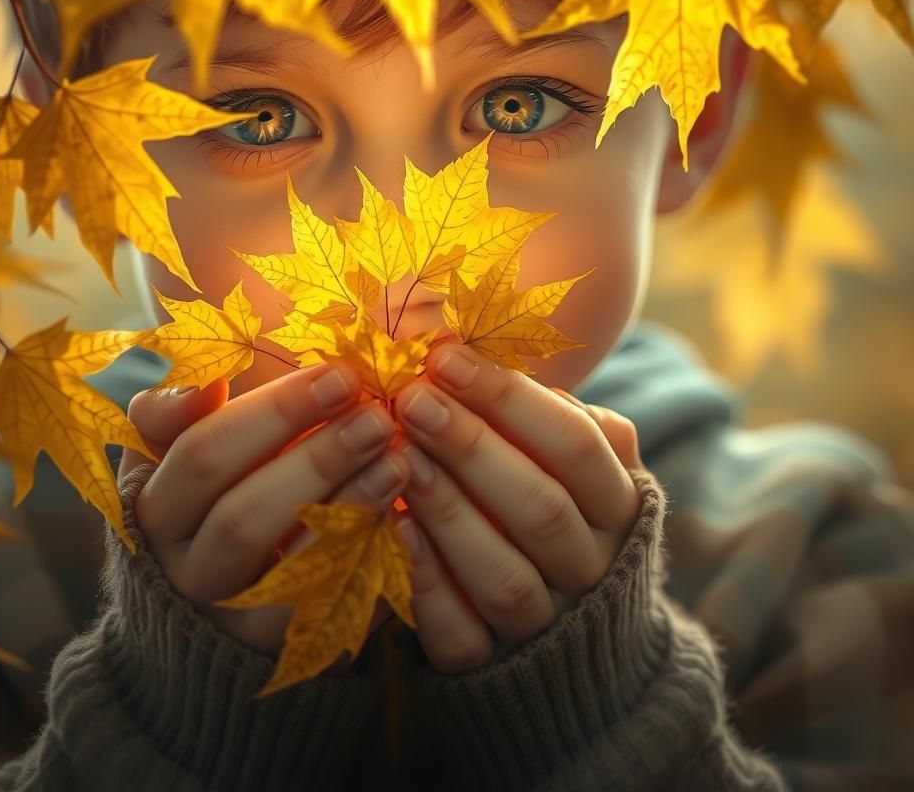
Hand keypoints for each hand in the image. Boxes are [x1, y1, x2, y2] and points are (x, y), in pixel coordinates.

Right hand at [118, 361, 410, 670]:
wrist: (197, 610)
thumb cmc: (200, 498)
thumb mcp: (169, 453)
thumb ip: (172, 415)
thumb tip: (206, 385)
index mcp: (151, 508)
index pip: (205, 453)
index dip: (277, 411)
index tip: (341, 373)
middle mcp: (184, 570)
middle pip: (245, 517)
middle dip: (319, 460)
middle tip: (377, 417)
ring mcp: (232, 618)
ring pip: (288, 571)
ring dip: (350, 510)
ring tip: (397, 460)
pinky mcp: (281, 652)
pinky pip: (327, 613)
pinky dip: (366, 564)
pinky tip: (402, 521)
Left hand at [390, 343, 643, 674]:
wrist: (573, 629)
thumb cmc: (558, 506)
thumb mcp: (569, 456)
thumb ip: (539, 412)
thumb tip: (466, 344)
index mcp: (620, 504)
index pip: (576, 444)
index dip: (509, 398)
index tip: (445, 357)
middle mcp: (594, 567)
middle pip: (540, 508)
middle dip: (472, 447)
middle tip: (412, 399)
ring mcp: (549, 626)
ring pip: (505, 577)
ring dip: (448, 512)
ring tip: (400, 457)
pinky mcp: (496, 668)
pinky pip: (464, 637)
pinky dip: (428, 585)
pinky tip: (393, 529)